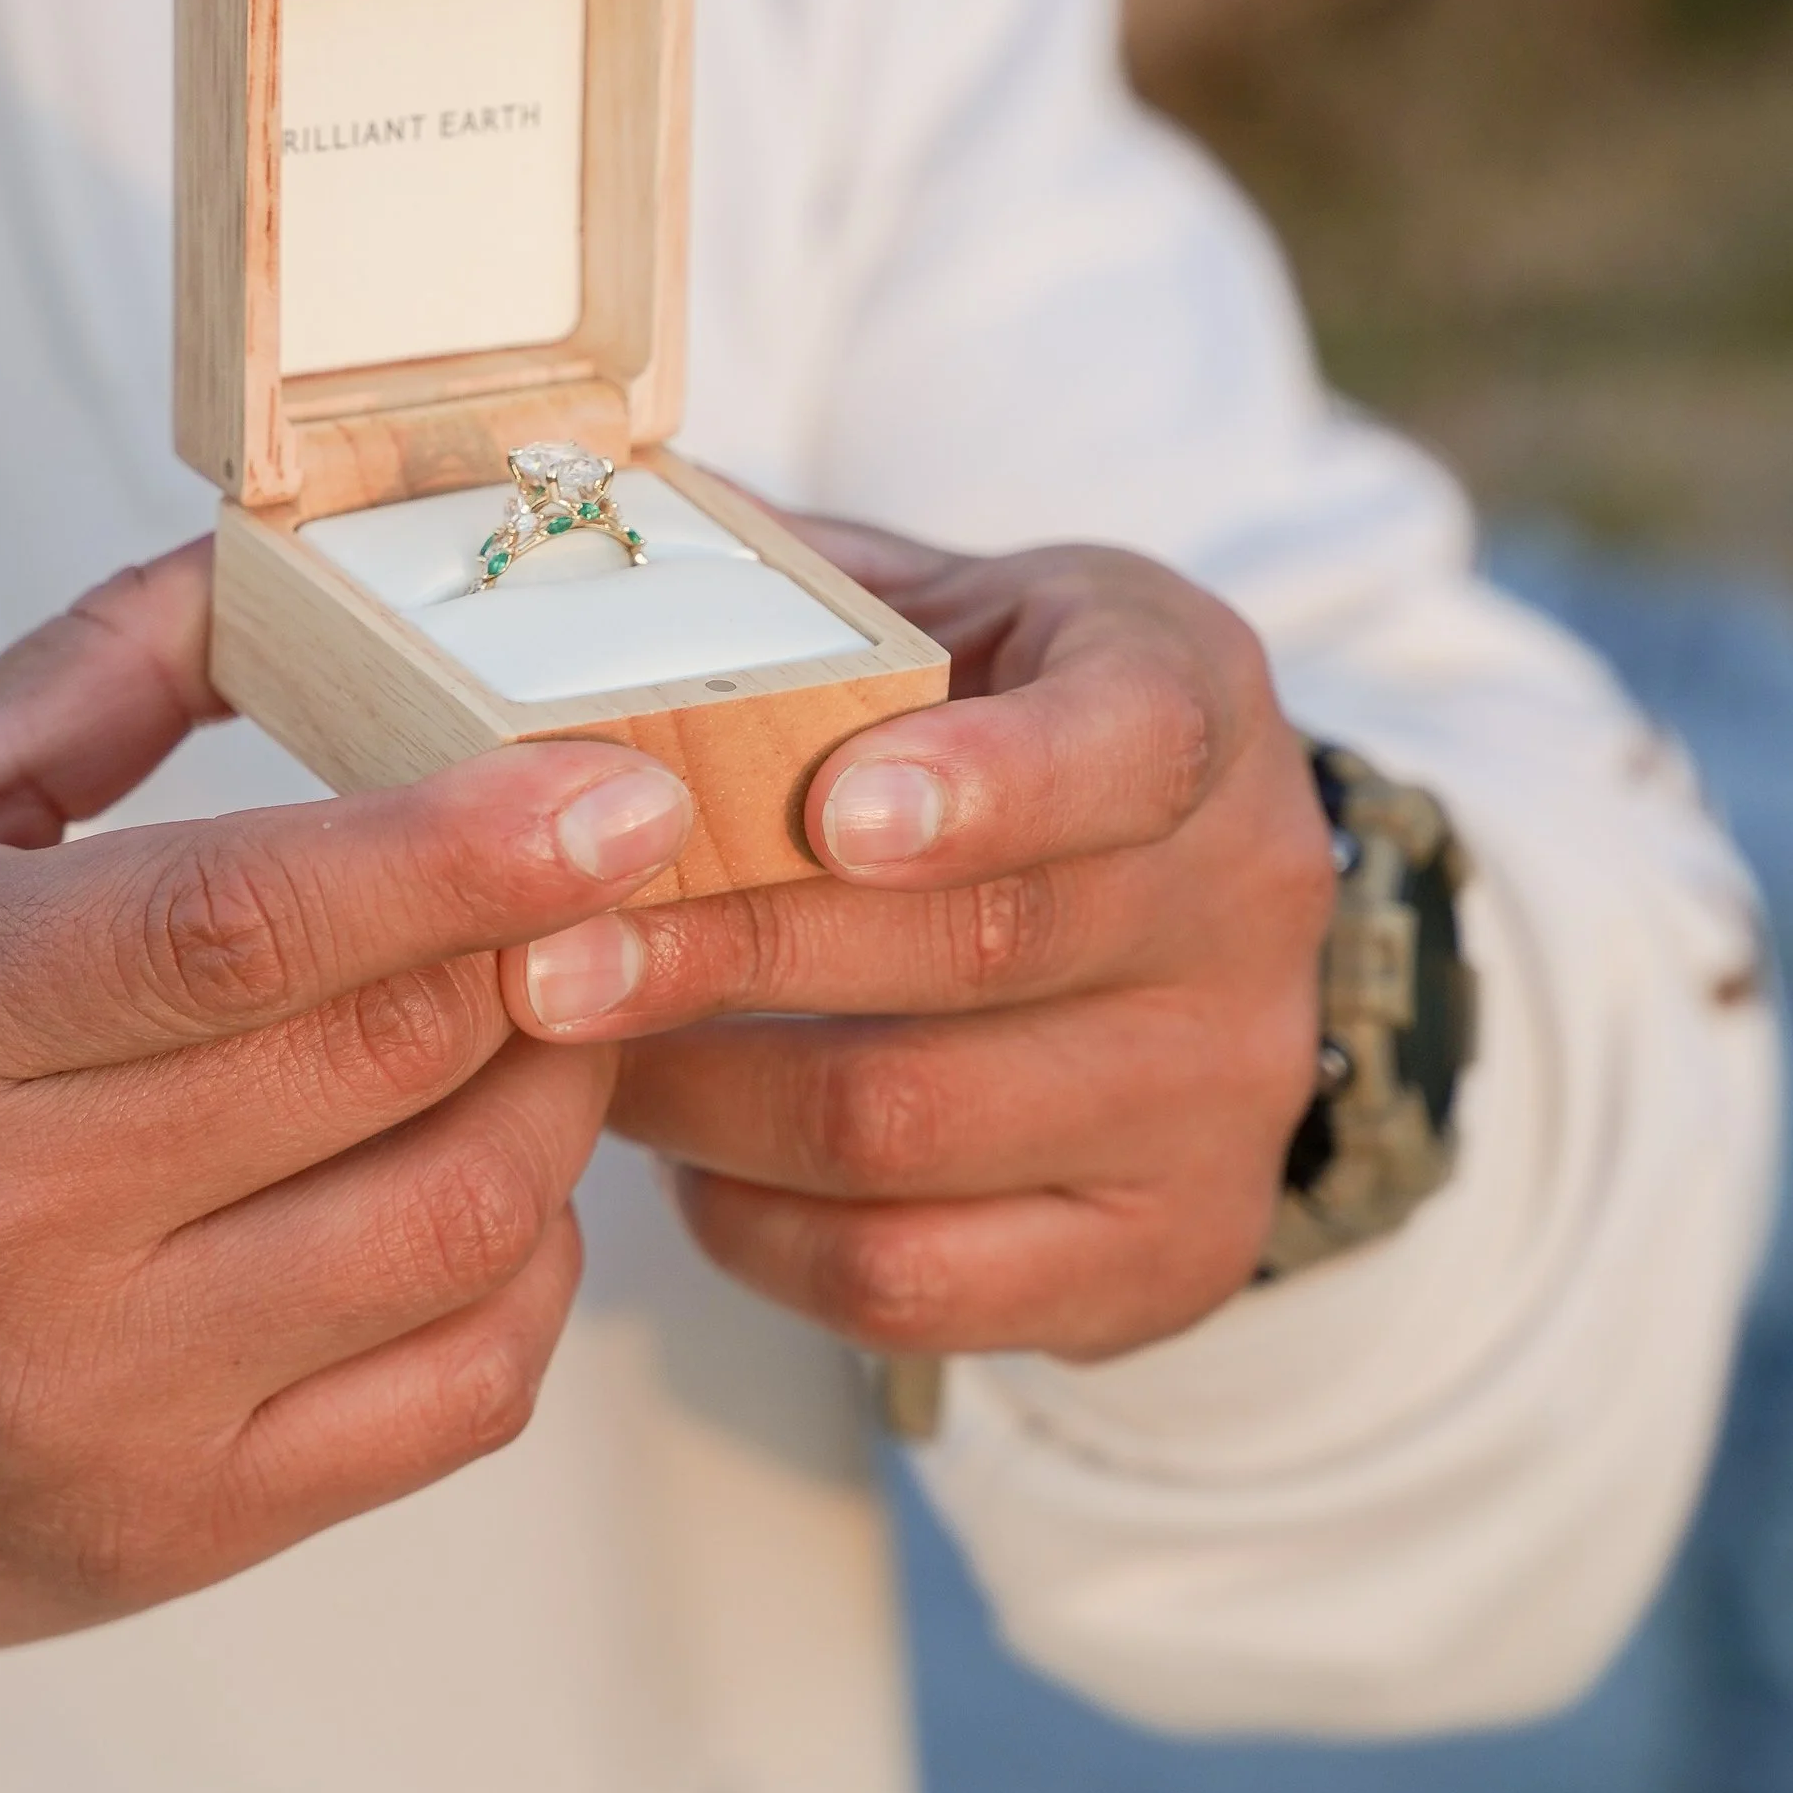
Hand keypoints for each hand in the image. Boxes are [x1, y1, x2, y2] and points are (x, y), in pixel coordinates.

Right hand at [0, 544, 693, 1662]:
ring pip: (454, 1226)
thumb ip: (85, 681)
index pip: (229, 927)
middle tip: (606, 866)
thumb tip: (290, 552)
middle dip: (548, 944)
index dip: (455, 851)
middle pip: (379, 1063)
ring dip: (558, 1094)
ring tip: (545, 1008)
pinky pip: (457, 1396)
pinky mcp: (166, 1536)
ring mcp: (85, 1405)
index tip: (617, 788)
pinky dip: (526, 1269)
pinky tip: (486, 1181)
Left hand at [502, 526, 1332, 1364]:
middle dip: (736, 955)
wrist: (1186, 918)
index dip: (991, 783)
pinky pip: (911, 1283)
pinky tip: (681, 1163)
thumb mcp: (953, 607)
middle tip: (546, 958)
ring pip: (917, 1130)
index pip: (1132, 743)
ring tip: (573, 1048)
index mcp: (1194, 700)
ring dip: (703, 1100)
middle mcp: (1246, 904)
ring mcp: (1222, 1099)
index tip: (833, 807)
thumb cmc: (1005, 726)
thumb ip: (795, 576)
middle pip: (980, 951)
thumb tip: (568, 509)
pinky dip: (755, 1230)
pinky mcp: (1165, 1259)